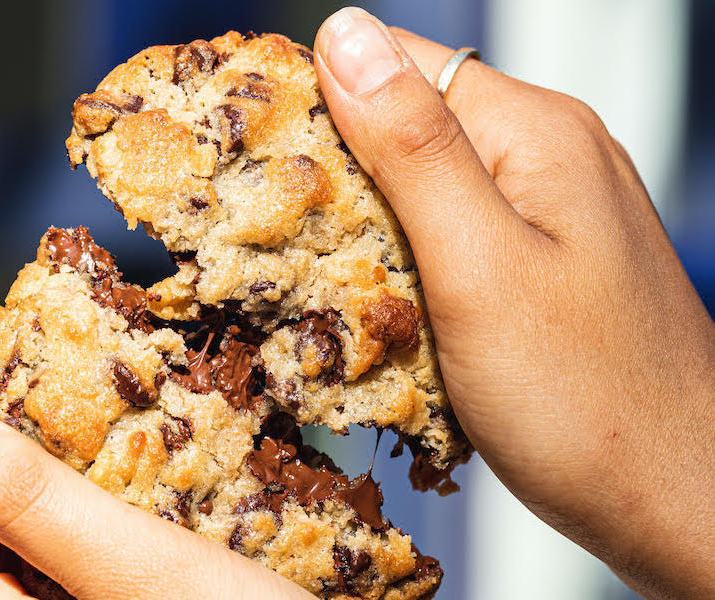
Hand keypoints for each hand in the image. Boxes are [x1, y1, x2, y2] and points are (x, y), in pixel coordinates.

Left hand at [0, 395, 314, 599]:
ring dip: (93, 482)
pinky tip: (174, 492)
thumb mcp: (140, 570)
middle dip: (41, 459)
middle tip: (106, 408)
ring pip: (52, 533)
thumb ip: (28, 502)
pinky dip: (127, 514)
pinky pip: (99, 553)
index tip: (40, 393)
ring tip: (146, 443)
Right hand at [313, 7, 714, 599]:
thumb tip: (344, 34)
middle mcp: (550, 154)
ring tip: (321, 269)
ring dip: (368, 217)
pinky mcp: (546, 259)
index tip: (253, 151)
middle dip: (338, 167)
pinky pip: (455, 230)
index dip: (318, 96)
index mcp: (534, 133)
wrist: (679, 502)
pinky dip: (407, 255)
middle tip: (280, 230)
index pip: (396, 63)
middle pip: (411, 120)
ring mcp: (553, 208)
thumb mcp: (478, 268)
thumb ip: (412, 149)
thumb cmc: (588, 402)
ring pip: (427, 181)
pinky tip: (385, 298)